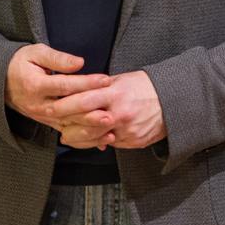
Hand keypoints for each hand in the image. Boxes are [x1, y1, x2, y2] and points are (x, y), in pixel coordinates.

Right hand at [5, 44, 112, 134]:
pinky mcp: (47, 123)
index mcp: (35, 85)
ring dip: (89, 127)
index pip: (64, 85)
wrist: (2, 82)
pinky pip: (67, 132)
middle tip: (110, 110)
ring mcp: (42, 116)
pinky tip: (102, 137)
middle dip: (90, 111)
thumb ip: (58, 58)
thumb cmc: (21, 63)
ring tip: (109, 125)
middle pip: (67, 109)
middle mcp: (38, 104)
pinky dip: (86, 136)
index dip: (86, 83)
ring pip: (68, 125)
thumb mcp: (35, 53)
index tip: (105, 80)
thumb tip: (79, 62)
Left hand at [49, 70, 167, 150]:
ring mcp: (127, 131)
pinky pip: (109, 144)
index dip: (64, 105)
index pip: (83, 100)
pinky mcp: (133, 142)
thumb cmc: (146, 87)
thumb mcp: (122, 80)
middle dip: (66, 124)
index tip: (50, 105)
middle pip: (85, 123)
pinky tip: (88, 138)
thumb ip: (100, 87)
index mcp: (115, 94)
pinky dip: (96, 142)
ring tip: (67, 134)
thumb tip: (78, 90)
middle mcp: (120, 113)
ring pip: (94, 139)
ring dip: (78, 137)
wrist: (174, 102)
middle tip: (53, 121)